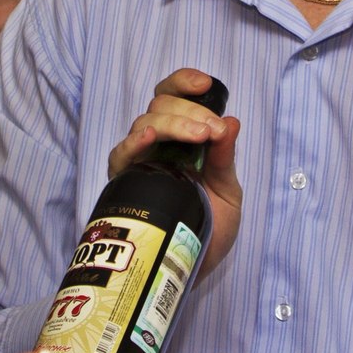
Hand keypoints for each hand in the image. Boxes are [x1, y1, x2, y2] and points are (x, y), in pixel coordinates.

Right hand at [105, 68, 240, 277]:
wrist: (194, 270)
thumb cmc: (210, 229)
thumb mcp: (227, 192)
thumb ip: (225, 158)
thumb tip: (232, 121)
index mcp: (182, 140)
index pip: (173, 96)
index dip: (184, 82)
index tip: (205, 84)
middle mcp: (157, 146)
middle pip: (159, 105)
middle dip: (189, 111)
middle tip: (211, 132)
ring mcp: (139, 163)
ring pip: (144, 122)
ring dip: (172, 123)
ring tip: (197, 137)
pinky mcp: (125, 184)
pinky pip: (120, 156)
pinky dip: (133, 142)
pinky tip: (148, 137)